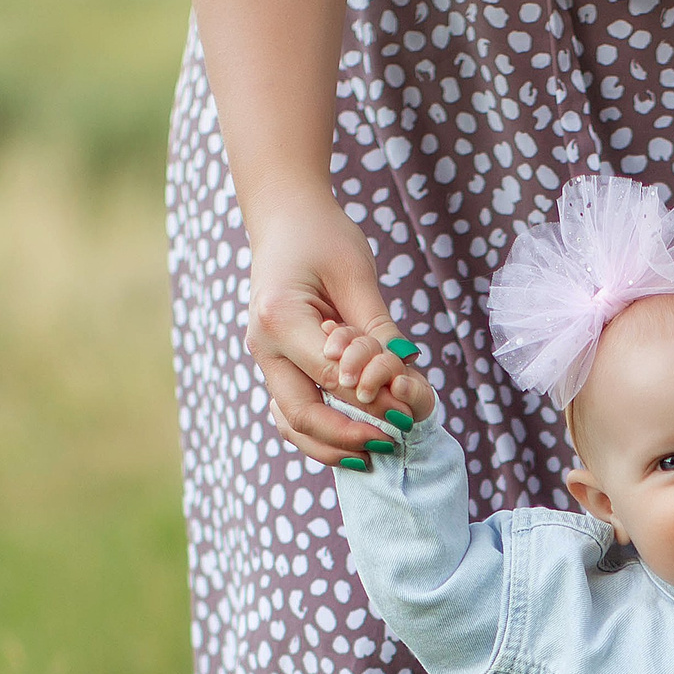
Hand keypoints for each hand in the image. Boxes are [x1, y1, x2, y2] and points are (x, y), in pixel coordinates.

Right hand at [244, 194, 436, 465]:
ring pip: (290, 422)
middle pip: (301, 414)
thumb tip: (404, 381)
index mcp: (279, 318)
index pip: (332, 377)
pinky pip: (292, 410)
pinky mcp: (275, 364)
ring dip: (329, 446)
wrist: (285, 218)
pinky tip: (353, 440)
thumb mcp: (356, 276)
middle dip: (348, 437)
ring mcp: (265, 358)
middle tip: (391, 445)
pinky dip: (320, 432)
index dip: (373, 401)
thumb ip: (376, 331)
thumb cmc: (323, 237)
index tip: (409, 414)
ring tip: (372, 455)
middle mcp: (263, 345)